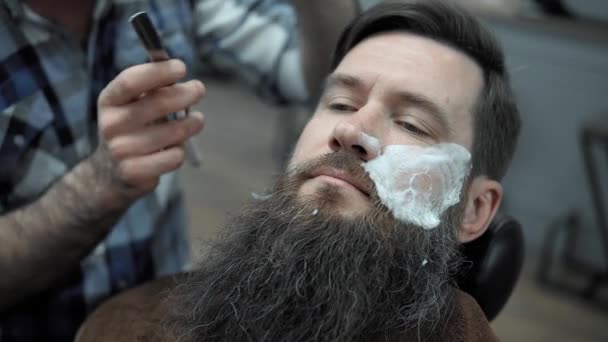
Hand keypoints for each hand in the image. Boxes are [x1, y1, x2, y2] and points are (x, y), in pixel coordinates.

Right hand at [88, 59, 204, 209]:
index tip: (181, 67)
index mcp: (109, 101)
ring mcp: (121, 150)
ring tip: (195, 120)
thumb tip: (176, 67)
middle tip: (199, 89)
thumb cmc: (131, 128)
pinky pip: (174, 156)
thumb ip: (152, 86)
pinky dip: (180, 150)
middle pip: (159, 103)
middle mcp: (110, 125)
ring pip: (174, 132)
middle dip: (186, 93)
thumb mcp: (132, 103)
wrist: (110, 171)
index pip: (131, 81)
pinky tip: (175, 148)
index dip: (159, 72)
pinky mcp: (134, 172)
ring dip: (192, 123)